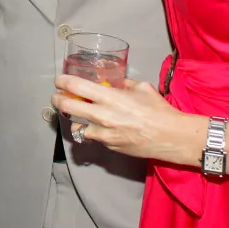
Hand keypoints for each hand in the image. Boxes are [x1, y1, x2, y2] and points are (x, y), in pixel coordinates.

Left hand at [50, 75, 204, 166]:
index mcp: (110, 97)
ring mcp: (104, 134)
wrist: (170, 137)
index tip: (59, 80)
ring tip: (76, 113)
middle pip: (68, 107)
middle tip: (58, 96)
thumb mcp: (142, 88)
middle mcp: (102, 116)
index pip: (77, 86)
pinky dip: (92, 130)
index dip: (63, 81)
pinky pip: (93, 137)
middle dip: (58, 99)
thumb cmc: (158, 110)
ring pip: (77, 126)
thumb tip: (116, 83)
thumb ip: (125, 84)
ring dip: (74, 118)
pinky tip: (98, 126)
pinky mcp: (109, 147)